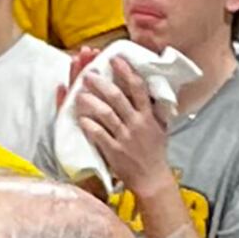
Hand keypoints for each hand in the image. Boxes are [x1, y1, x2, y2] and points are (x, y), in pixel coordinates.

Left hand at [71, 53, 173, 200]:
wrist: (152, 179)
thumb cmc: (155, 152)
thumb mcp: (159, 126)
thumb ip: (153, 108)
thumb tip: (150, 90)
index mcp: (148, 115)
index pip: (137, 87)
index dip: (126, 71)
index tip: (115, 58)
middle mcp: (136, 123)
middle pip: (117, 97)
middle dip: (101, 83)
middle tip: (88, 73)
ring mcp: (125, 137)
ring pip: (106, 114)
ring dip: (91, 102)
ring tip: (79, 93)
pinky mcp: (115, 152)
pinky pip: (100, 136)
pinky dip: (89, 126)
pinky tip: (80, 118)